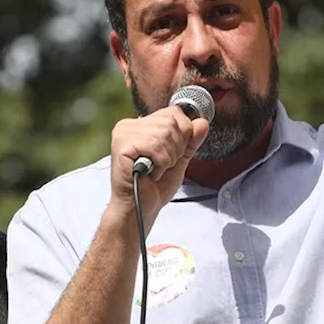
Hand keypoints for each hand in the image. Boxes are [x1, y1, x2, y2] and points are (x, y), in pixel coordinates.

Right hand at [108, 107, 209, 228]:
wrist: (140, 209)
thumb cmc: (155, 186)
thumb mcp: (179, 160)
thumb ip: (190, 141)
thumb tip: (202, 122)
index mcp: (142, 125)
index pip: (174, 113)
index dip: (183, 136)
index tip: (172, 156)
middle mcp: (130, 125)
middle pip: (172, 122)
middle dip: (176, 149)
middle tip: (162, 165)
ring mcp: (123, 133)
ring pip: (165, 134)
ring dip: (168, 158)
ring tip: (155, 169)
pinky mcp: (121, 145)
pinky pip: (155, 146)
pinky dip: (160, 163)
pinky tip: (150, 172)